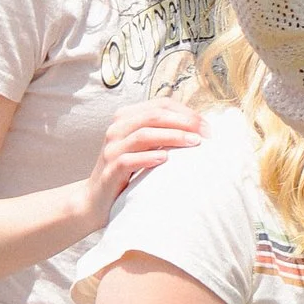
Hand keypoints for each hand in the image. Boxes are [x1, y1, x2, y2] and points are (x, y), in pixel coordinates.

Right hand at [80, 96, 203, 229]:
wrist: (96, 198)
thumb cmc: (128, 170)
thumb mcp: (144, 146)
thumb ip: (162, 133)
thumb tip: (200, 128)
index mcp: (126, 117)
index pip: (160, 104)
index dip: (186, 112)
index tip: (207, 126)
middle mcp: (117, 129)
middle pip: (154, 116)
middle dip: (184, 122)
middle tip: (206, 134)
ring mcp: (112, 149)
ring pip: (143, 135)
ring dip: (172, 137)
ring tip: (193, 143)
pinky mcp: (110, 170)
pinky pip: (129, 160)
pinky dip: (148, 158)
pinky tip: (164, 159)